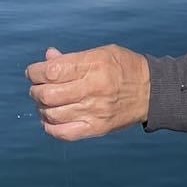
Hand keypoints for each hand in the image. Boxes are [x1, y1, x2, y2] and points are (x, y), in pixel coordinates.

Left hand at [26, 45, 150, 140]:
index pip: (51, 71)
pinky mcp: (97, 128)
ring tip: (46, 103)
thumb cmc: (125, 67)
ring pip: (52, 114)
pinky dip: (50, 127)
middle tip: (38, 88)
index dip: (34, 72)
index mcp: (93, 65)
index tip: (33, 72)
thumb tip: (47, 58)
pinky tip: (50, 119)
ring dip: (42, 108)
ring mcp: (95, 111)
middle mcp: (93, 88)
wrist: (153, 91)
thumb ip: (73, 58)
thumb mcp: (101, 53)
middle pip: (47, 94)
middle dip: (35, 91)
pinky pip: (64, 133)